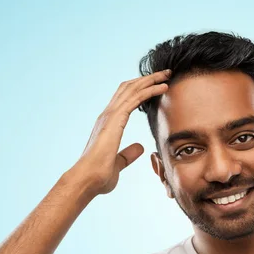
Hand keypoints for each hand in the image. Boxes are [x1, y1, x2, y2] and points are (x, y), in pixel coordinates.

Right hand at [68, 69, 171, 196]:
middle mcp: (107, 115)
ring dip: (151, 80)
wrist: (87, 180)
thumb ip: (128, 154)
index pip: (125, 99)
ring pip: (132, 89)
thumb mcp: (118, 163)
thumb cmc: (99, 176)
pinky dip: (150, 90)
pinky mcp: (115, 120)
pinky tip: (163, 87)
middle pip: (128, 88)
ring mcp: (110, 116)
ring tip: (166, 74)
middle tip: (164, 74)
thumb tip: (139, 147)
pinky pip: (135, 99)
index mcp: (108, 124)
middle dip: (147, 79)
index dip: (140, 90)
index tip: (156, 86)